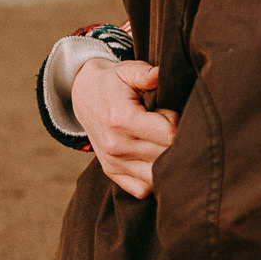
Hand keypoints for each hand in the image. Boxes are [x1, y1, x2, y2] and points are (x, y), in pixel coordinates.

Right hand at [71, 58, 178, 198]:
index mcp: (122, 120)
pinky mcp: (112, 172)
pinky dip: (154, 179)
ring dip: (166, 162)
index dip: (177, 122)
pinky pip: (142, 189)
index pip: (169, 135)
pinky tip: (155, 158)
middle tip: (167, 125)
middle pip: (165, 157)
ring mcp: (113, 162)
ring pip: (156, 177)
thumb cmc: (112, 82)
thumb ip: (147, 73)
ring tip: (161, 141)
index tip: (169, 112)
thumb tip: (163, 74)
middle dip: (175, 142)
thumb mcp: (127, 70)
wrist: (83, 95)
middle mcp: (116, 146)